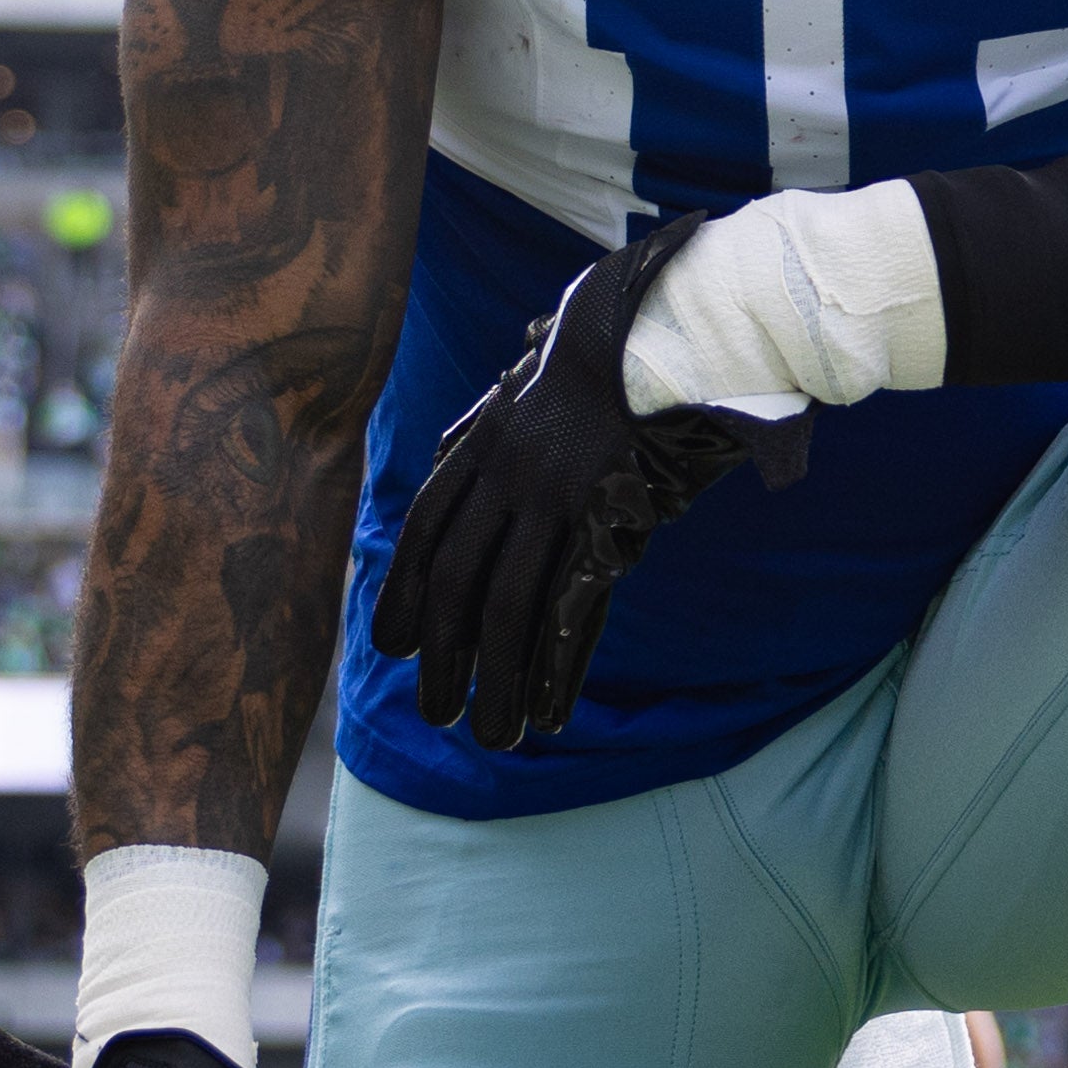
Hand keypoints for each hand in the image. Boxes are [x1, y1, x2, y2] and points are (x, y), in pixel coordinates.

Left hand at [373, 215, 800, 751]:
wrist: (677, 332)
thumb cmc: (611, 355)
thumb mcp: (531, 378)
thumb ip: (489, 423)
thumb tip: (448, 449)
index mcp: (487, 441)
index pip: (424, 527)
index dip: (401, 591)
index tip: (389, 644)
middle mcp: (511, 474)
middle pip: (455, 580)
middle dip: (441, 655)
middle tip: (435, 711)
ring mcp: (560, 500)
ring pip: (508, 608)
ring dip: (495, 681)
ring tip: (492, 736)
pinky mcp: (611, 523)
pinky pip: (573, 610)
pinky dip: (558, 668)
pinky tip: (551, 710)